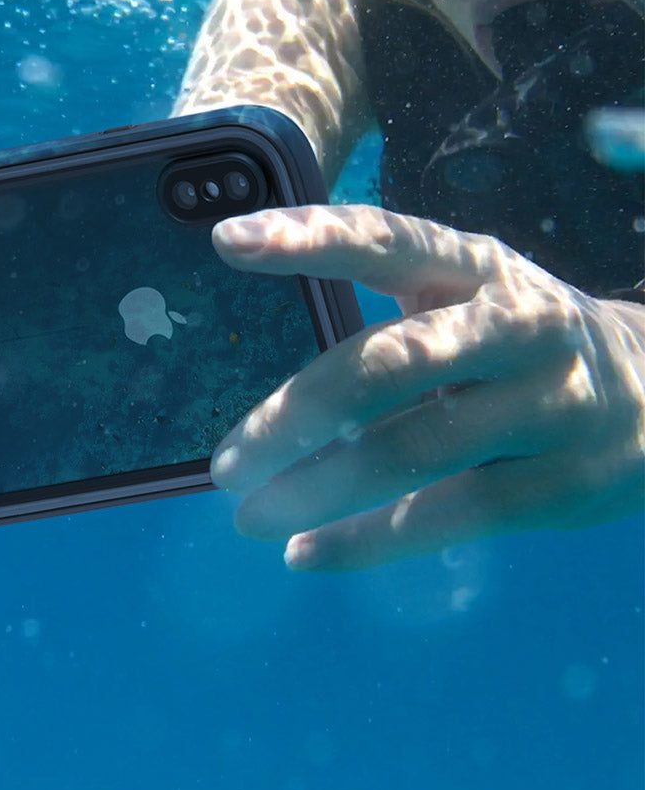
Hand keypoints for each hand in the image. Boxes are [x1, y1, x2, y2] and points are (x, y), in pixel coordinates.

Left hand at [209, 205, 644, 569]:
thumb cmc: (516, 342)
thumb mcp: (467, 302)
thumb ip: (384, 325)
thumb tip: (267, 397)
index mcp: (475, 267)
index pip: (385, 240)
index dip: (309, 237)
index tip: (226, 242)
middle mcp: (515, 326)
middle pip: (388, 364)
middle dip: (295, 415)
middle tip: (226, 462)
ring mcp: (547, 405)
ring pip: (413, 450)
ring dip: (318, 488)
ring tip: (249, 517)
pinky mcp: (563, 484)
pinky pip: (449, 516)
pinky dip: (368, 541)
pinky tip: (307, 553)